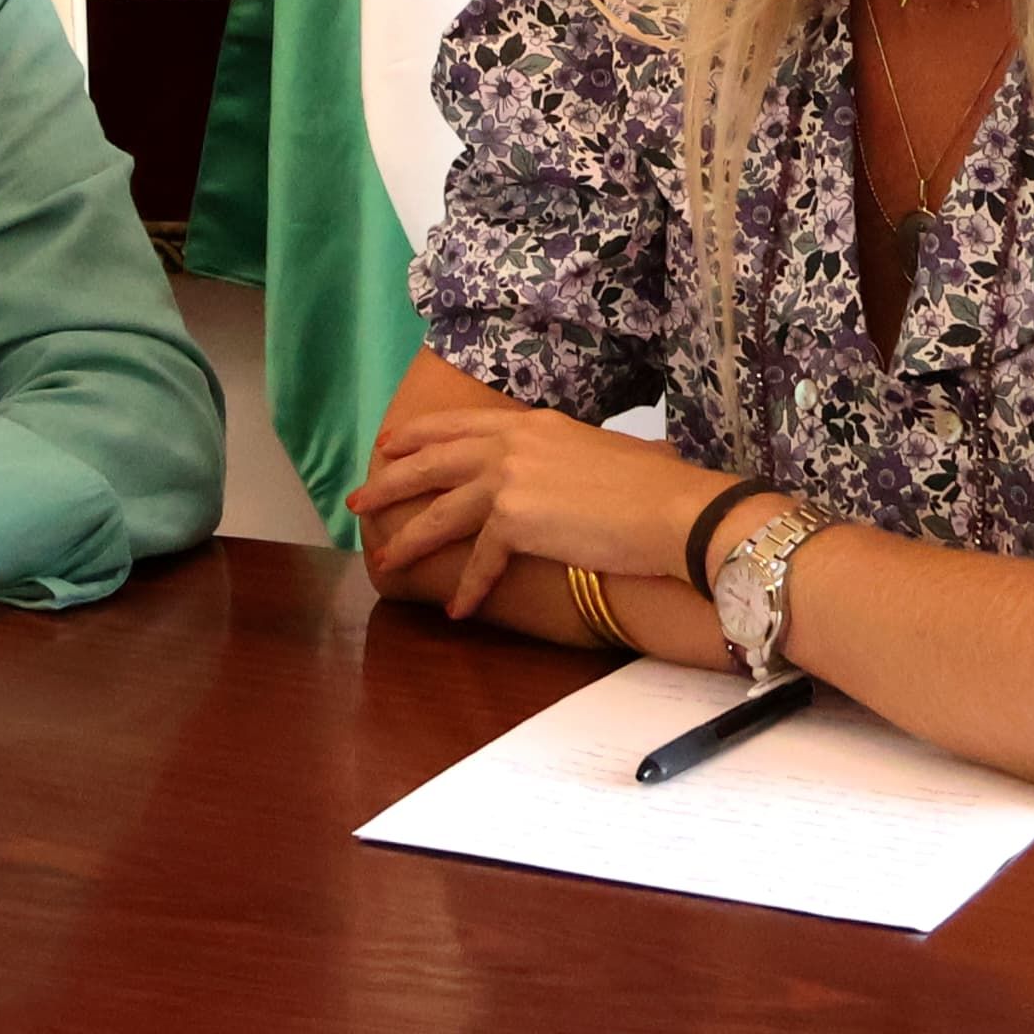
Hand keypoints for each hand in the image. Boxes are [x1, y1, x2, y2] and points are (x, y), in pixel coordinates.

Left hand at [344, 406, 739, 621]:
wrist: (675, 510)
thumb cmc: (653, 486)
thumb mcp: (595, 452)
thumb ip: (557, 457)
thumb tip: (546, 477)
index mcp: (529, 424)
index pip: (457, 426)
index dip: (417, 437)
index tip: (389, 447)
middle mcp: (512, 444)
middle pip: (432, 462)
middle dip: (389, 483)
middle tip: (357, 500)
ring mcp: (509, 479)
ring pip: (440, 512)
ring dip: (409, 540)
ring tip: (384, 560)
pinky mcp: (516, 520)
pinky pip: (479, 559)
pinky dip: (467, 587)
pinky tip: (456, 609)